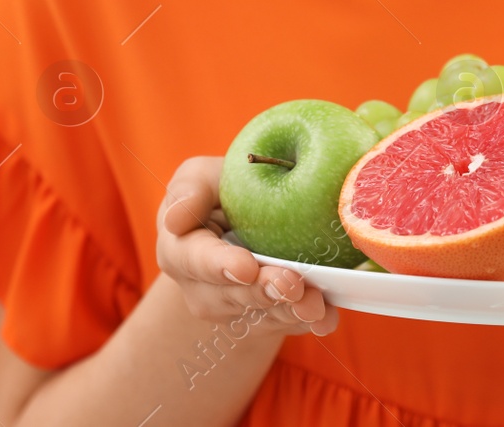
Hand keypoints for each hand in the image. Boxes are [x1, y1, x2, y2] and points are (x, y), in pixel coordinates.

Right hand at [155, 156, 338, 336]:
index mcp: (180, 252)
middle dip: (265, 291)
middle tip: (292, 283)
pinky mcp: (265, 320)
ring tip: (315, 302)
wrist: (239, 223)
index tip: (246, 267)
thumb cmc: (216, 194)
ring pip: (263, 316)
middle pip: (234, 296)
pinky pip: (287, 324)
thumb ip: (190, 191)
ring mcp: (235, 310)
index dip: (221, 266)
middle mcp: (203, 290)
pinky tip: (328, 316)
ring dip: (291, 310)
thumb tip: (176, 219)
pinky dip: (310, 321)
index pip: (196, 261)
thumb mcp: (199, 179)